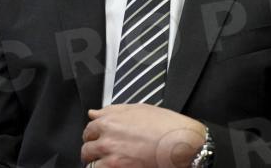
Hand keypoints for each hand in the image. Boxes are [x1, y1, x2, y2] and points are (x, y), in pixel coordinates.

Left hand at [81, 104, 205, 167]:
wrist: (183, 143)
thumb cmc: (166, 125)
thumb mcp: (137, 109)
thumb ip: (112, 111)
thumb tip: (95, 113)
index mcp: (109, 121)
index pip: (89, 129)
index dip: (93, 135)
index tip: (96, 138)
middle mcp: (107, 139)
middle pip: (87, 147)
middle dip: (92, 150)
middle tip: (99, 153)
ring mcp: (112, 157)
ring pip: (91, 163)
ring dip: (96, 163)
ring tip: (104, 163)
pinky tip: (111, 167)